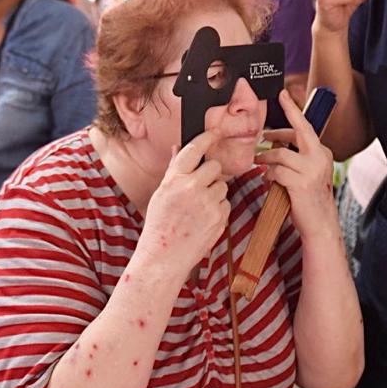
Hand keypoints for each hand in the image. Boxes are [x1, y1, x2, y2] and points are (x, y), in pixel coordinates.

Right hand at [137, 130, 228, 281]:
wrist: (165, 257)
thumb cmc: (160, 224)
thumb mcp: (161, 193)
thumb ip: (174, 170)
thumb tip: (180, 147)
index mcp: (175, 180)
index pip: (195, 149)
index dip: (208, 136)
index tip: (216, 130)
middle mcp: (192, 188)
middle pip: (215, 166)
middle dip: (210, 173)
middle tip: (199, 187)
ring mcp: (208, 203)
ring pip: (222, 185)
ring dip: (214, 192)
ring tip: (197, 208)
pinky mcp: (219, 217)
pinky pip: (225, 203)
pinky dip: (217, 208)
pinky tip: (202, 219)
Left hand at [261, 89, 336, 237]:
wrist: (320, 223)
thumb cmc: (310, 198)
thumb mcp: (308, 173)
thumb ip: (297, 156)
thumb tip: (276, 141)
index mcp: (322, 153)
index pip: (306, 126)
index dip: (292, 110)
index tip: (283, 95)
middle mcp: (319, 158)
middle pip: (298, 131)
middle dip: (282, 120)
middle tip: (266, 119)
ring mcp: (311, 170)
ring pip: (281, 154)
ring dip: (266, 157)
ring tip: (260, 162)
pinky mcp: (301, 183)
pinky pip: (277, 171)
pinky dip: (269, 174)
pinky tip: (268, 179)